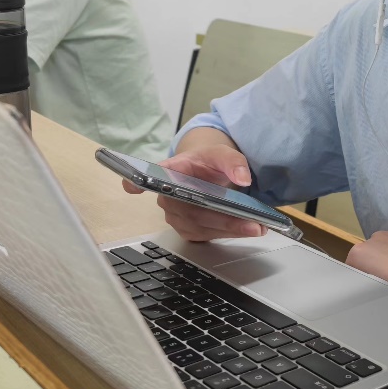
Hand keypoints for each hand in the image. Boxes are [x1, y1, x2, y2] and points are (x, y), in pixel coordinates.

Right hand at [123, 144, 266, 241]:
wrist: (210, 173)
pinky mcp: (187, 229)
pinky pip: (206, 235)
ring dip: (229, 230)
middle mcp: (167, 196)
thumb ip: (233, 161)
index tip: (131, 185)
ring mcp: (176, 215)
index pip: (145, 177)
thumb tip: (243, 177)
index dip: (136, 183)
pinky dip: (226, 233)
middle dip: (222, 220)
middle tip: (251, 224)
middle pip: (190, 211)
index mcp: (169, 172)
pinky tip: (245, 229)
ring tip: (256, 227)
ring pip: (200, 227)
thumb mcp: (222, 153)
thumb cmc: (208, 162)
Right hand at [346, 231, 387, 292]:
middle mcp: (369, 238)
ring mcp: (386, 234)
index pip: (352, 262)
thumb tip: (365, 272)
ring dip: (383, 254)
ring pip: (379, 246)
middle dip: (372, 261)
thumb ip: (363, 272)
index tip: (370, 280)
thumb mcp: (370, 281)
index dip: (360, 272)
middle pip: (366, 252)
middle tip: (382, 275)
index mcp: (357, 251)